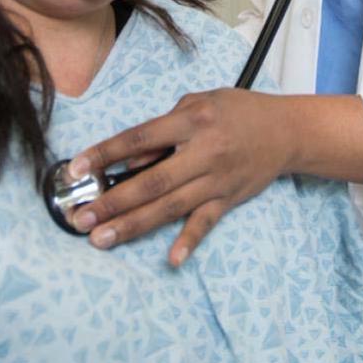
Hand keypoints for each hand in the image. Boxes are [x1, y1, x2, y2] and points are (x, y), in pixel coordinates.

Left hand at [66, 89, 296, 266]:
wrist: (286, 130)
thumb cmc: (236, 111)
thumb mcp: (198, 102)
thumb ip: (162, 128)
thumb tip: (130, 159)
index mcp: (191, 121)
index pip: (140, 138)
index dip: (106, 153)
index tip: (77, 168)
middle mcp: (204, 151)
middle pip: (152, 181)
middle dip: (113, 202)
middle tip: (81, 217)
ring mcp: (217, 179)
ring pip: (170, 206)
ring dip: (134, 224)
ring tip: (101, 238)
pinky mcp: (229, 198)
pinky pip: (206, 223)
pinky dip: (189, 242)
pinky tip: (171, 260)